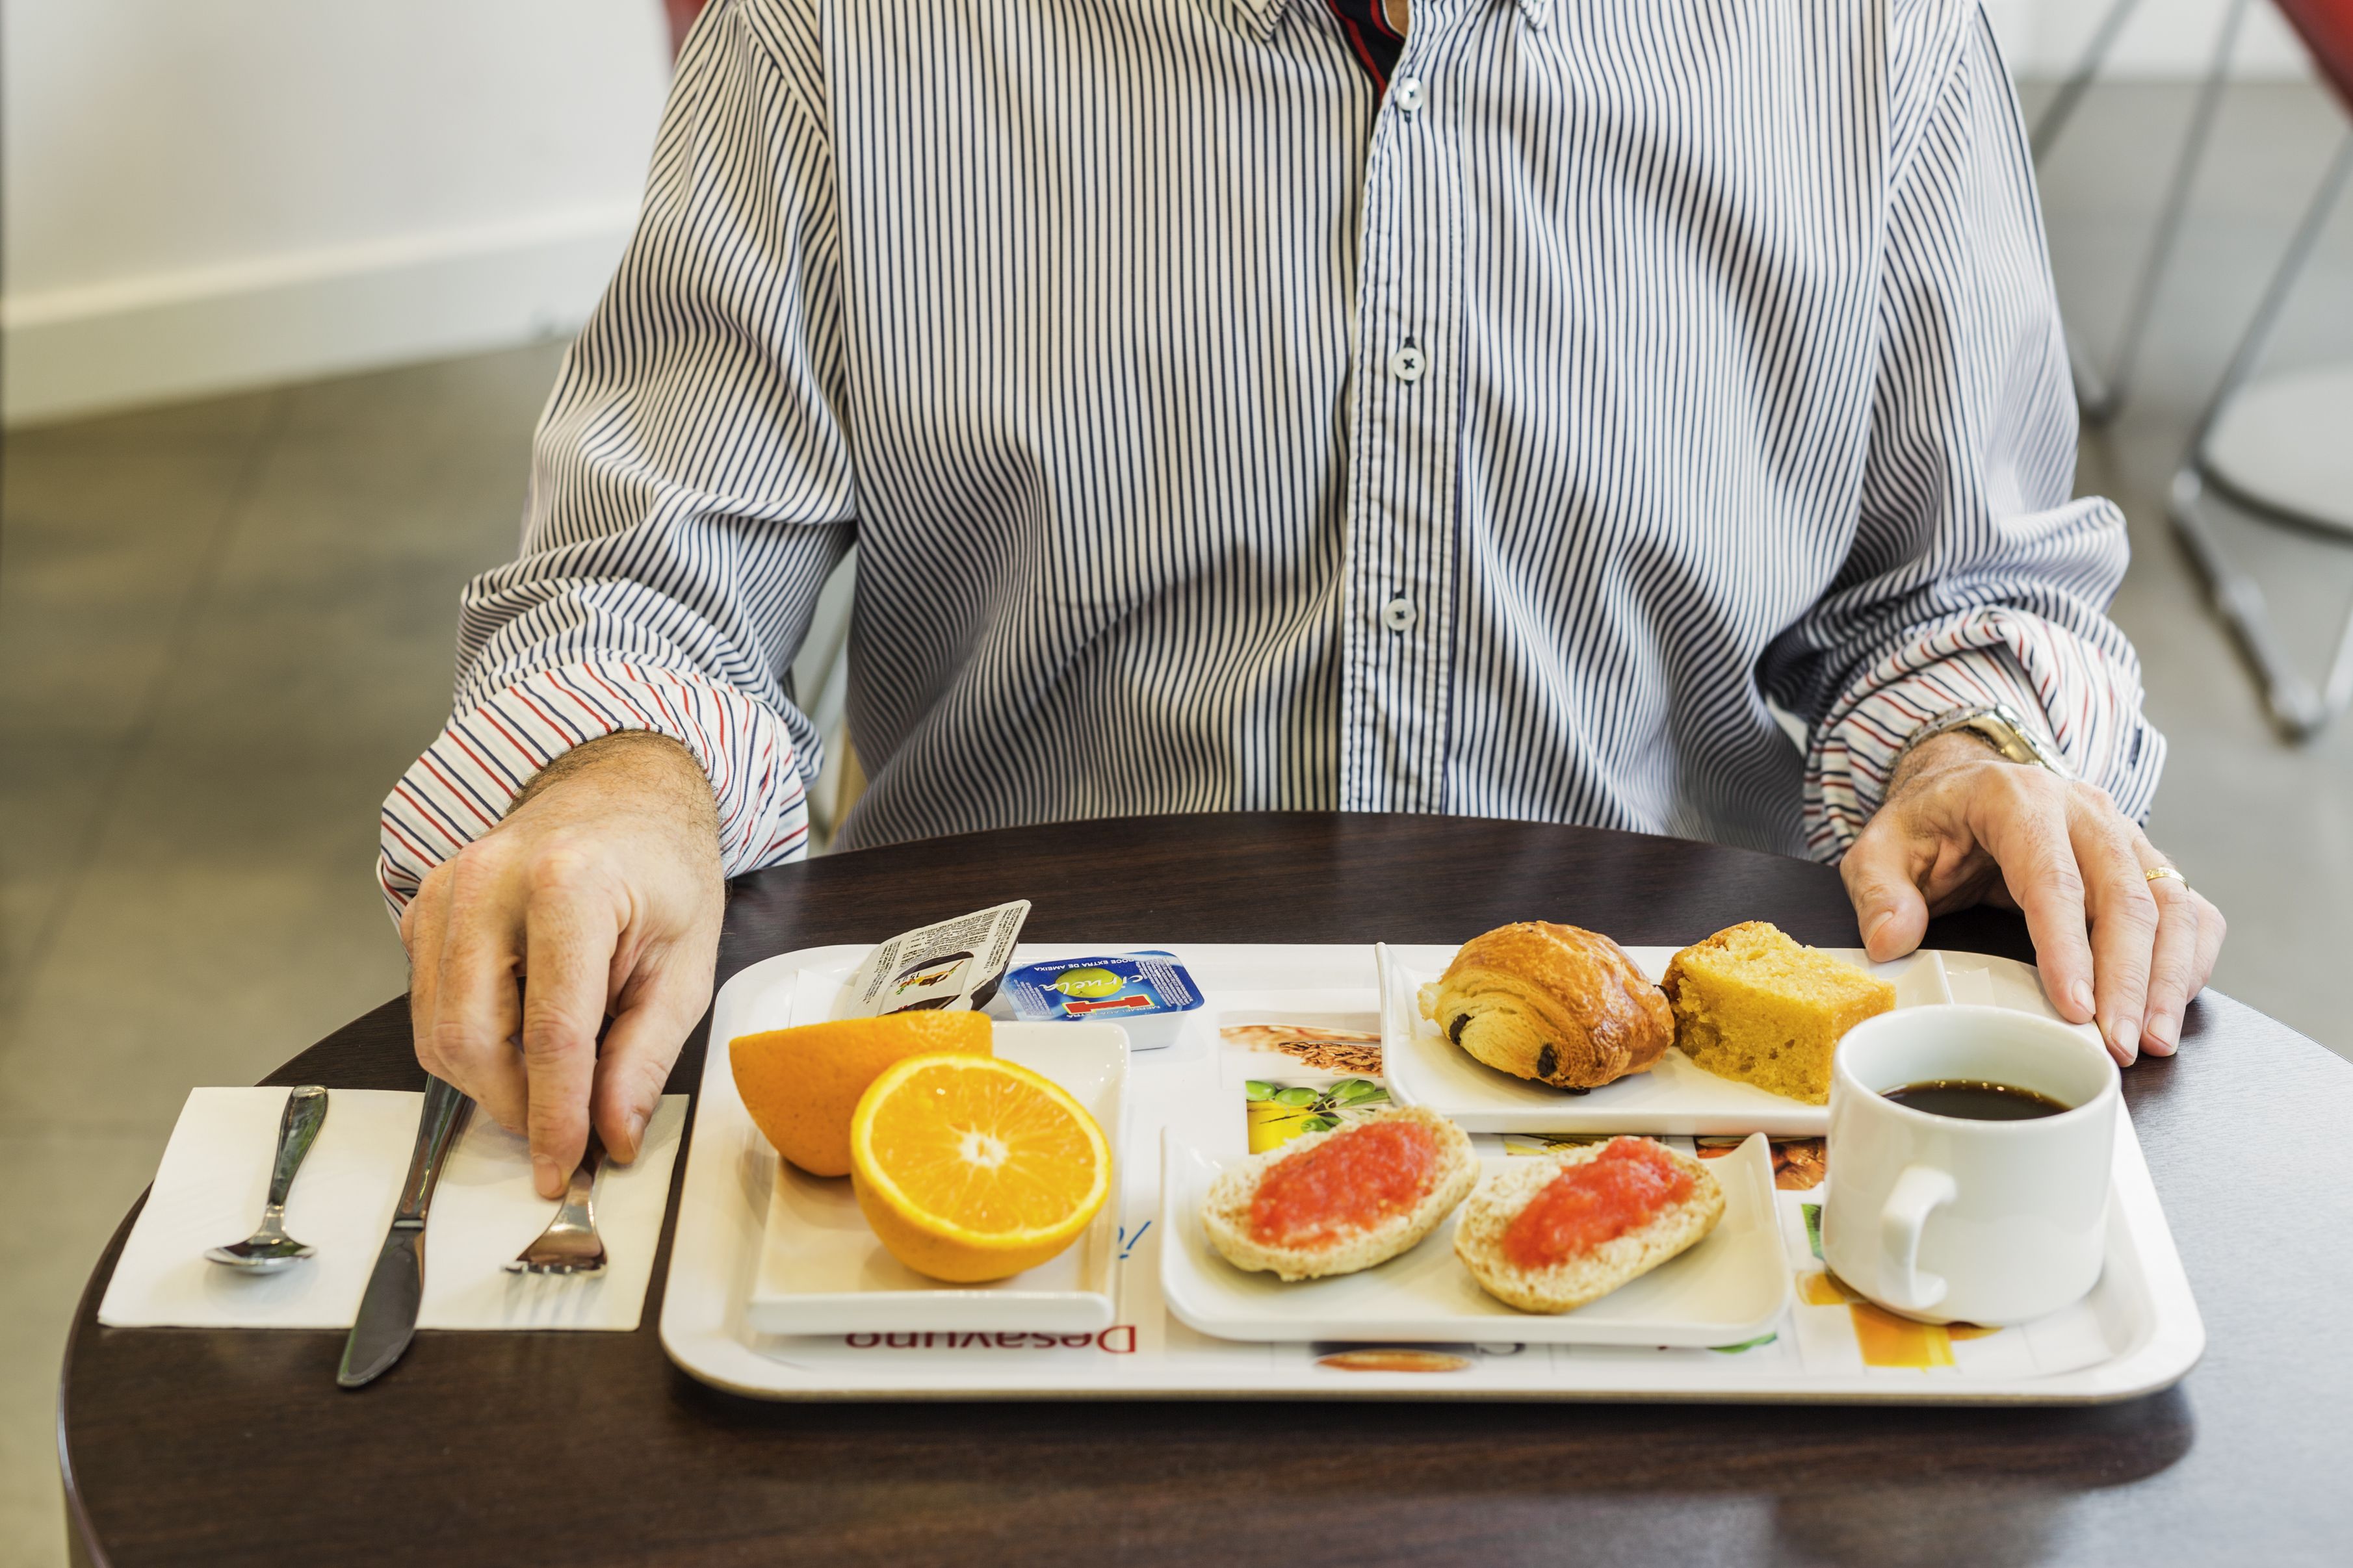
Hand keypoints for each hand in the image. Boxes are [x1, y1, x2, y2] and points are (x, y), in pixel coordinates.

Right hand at [401, 732, 724, 1195]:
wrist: (623, 793)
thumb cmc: (663, 870)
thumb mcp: (685, 963)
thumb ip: (645, 1054)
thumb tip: (613, 1136)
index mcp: (570, 886)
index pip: (549, 1033)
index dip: (555, 1116)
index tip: (566, 1170)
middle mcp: (490, 882)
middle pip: (471, 1037)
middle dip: (514, 1107)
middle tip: (563, 1139)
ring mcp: (446, 890)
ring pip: (436, 1030)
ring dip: (488, 1083)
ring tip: (548, 1091)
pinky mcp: (424, 906)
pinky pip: (427, 1003)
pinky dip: (468, 1043)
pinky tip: (519, 1039)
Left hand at [1840, 733, 2224, 1064]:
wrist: (1966, 783)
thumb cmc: (1928, 822)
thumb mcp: (1879, 848)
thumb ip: (1880, 892)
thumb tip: (1890, 942)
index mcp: (2017, 799)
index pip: (2052, 877)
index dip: (2067, 945)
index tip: (2075, 1006)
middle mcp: (2084, 810)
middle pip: (2125, 894)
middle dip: (2127, 977)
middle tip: (2118, 1044)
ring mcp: (2123, 834)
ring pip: (2169, 903)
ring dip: (2167, 977)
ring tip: (2152, 1039)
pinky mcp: (2145, 861)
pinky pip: (2188, 909)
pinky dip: (2188, 960)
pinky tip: (2172, 1007)